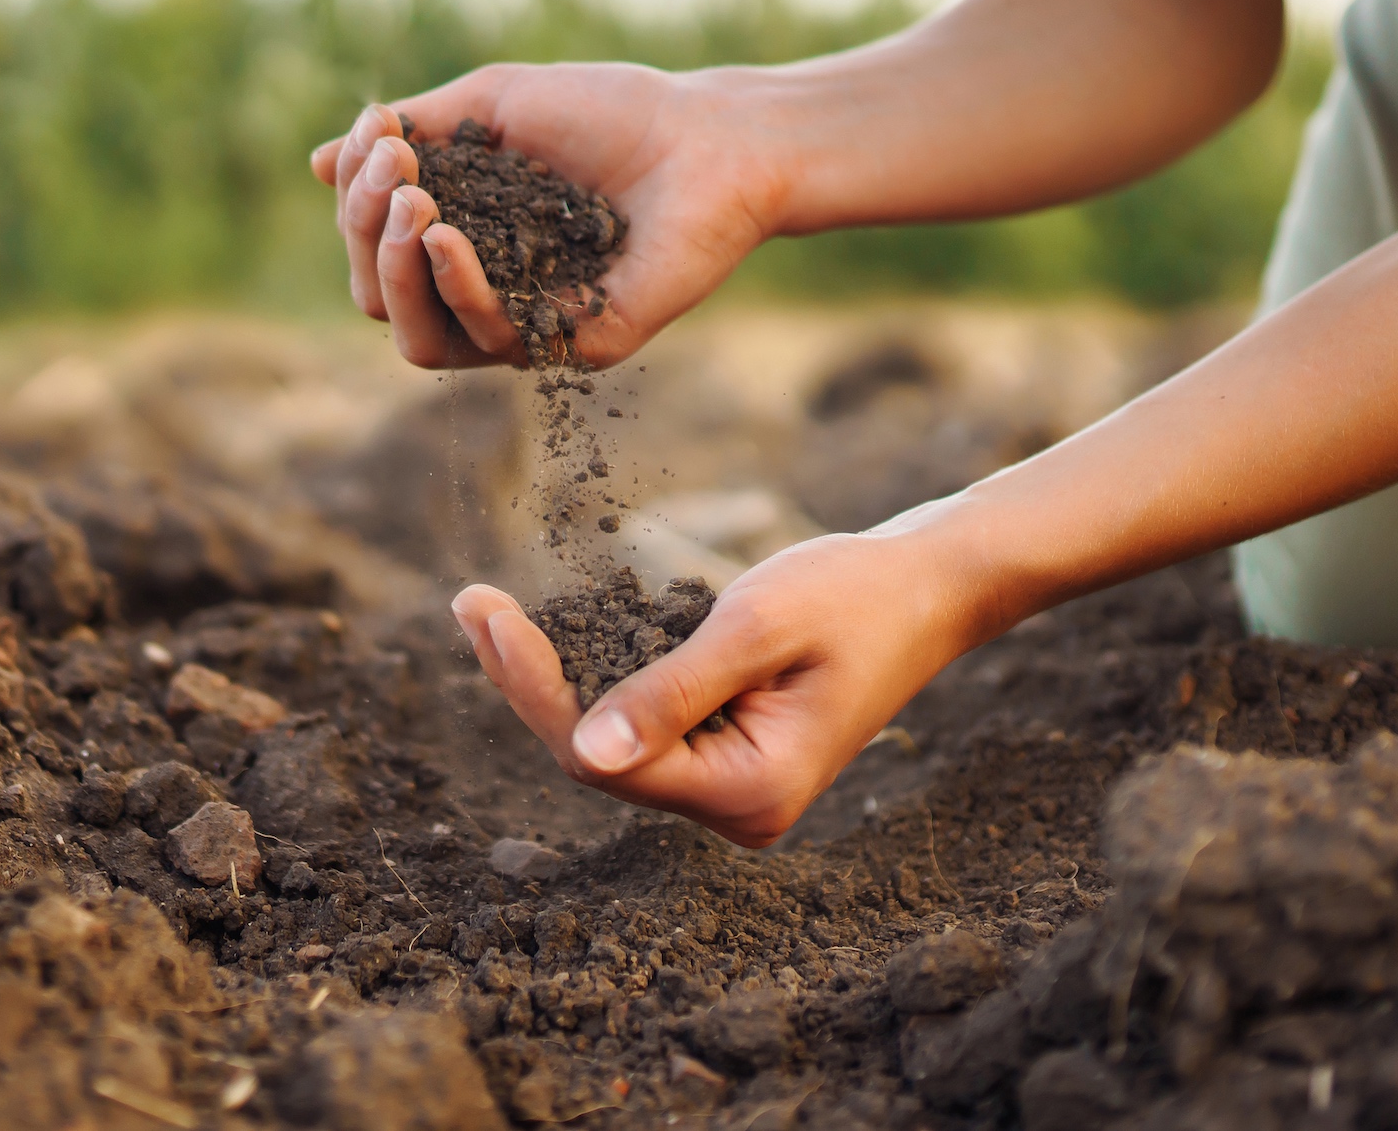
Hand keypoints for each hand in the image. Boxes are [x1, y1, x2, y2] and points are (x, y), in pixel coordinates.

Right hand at [309, 63, 791, 368]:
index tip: (381, 132)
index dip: (356, 197)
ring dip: (393, 271)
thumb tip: (318, 163)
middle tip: (395, 172)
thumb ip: (411, 133)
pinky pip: (487, 341)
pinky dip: (455, 288)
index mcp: (462, 238)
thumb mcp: (492, 104)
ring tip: (412, 205)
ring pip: (417, 339)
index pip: (373, 246)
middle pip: (379, 299)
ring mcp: (528, 324)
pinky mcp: (574, 346)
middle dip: (363, 233)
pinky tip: (445, 236)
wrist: (710, 137)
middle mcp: (486, 290)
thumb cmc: (610, 112)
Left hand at [448, 533, 977, 847]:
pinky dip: (595, 675)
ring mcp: (731, 789)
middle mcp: (737, 809)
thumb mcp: (756, 628)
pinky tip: (546, 632)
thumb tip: (585, 750)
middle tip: (469, 603)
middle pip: (597, 757)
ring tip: (486, 611)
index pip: (605, 758)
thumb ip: (672, 691)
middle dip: (530, 681)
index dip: (535, 689)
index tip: (484, 613)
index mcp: (750, 793)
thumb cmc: (854, 595)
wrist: (928, 588)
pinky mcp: (726, 754)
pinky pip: (641, 725)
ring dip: (552, 677)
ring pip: (612, 742)